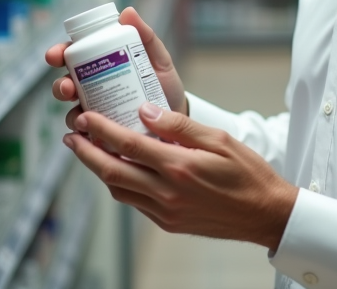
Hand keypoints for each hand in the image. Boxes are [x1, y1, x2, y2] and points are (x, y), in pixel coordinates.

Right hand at [46, 6, 187, 132]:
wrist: (178, 118)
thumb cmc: (164, 84)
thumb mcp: (158, 59)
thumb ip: (145, 37)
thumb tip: (128, 13)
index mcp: (101, 64)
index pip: (74, 55)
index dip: (59, 53)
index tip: (56, 55)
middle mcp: (93, 87)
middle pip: (65, 84)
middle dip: (60, 85)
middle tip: (68, 88)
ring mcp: (95, 111)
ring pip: (71, 111)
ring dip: (69, 112)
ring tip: (80, 116)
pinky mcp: (102, 133)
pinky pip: (85, 135)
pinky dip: (82, 135)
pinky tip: (86, 136)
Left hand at [65, 103, 297, 249]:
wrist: (265, 214)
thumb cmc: (247, 173)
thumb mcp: (219, 140)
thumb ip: (179, 126)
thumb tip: (145, 112)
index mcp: (179, 167)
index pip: (128, 145)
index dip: (101, 130)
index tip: (85, 117)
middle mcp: (167, 193)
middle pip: (112, 172)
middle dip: (86, 152)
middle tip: (71, 135)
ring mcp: (166, 212)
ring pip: (119, 190)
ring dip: (99, 170)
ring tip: (88, 150)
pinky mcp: (168, 223)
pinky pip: (134, 202)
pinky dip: (120, 184)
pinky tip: (119, 169)